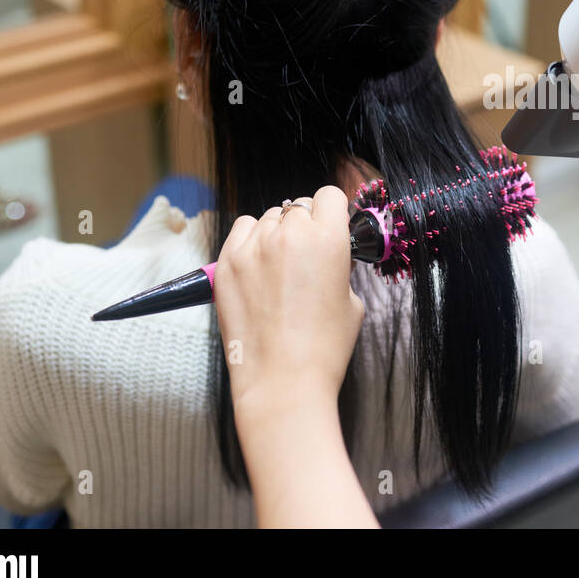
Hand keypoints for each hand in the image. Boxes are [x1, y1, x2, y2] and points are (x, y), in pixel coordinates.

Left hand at [212, 187, 363, 420]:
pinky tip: (258, 264)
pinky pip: (242, 229)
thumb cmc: (323, 348)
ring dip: (277, 233)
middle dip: (306, 226)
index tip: (331, 227)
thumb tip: (328, 255)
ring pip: (269, 217)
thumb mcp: (352, 301)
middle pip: (300, 206)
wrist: (283, 382)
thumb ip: (339, 266)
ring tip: (279, 268)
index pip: (330, 195)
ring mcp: (254, 246)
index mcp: (328, 239)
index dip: (333, 212)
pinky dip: (251, 239)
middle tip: (306, 257)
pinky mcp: (227, 262)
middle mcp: (290, 234)